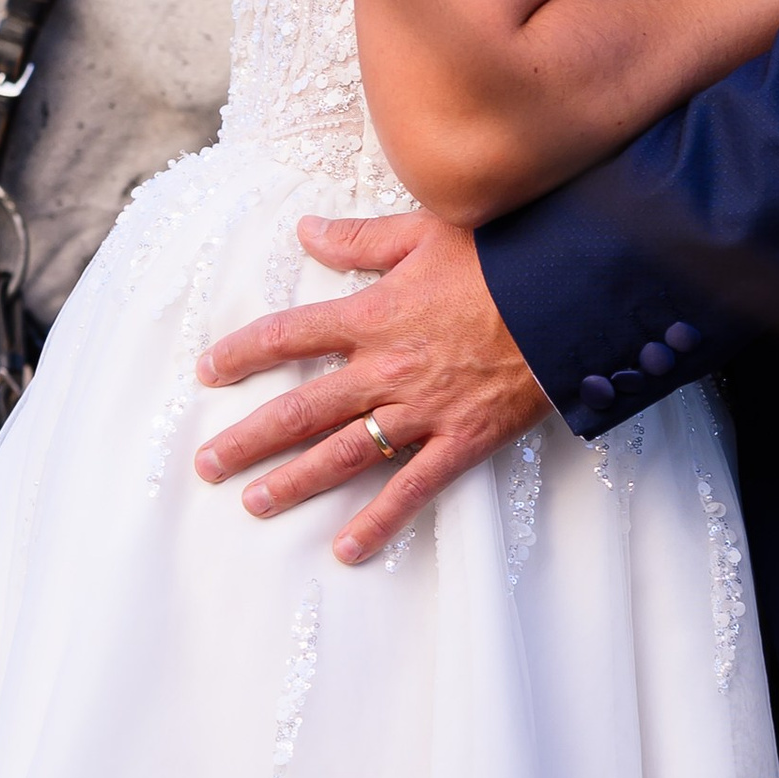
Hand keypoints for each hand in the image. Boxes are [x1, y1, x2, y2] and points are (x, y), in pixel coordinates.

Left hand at [193, 209, 548, 563]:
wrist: (572, 296)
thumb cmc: (502, 257)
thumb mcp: (425, 231)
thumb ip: (360, 238)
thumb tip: (305, 228)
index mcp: (373, 315)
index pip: (289, 336)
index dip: (242, 354)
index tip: (207, 372)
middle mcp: (386, 368)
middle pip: (301, 409)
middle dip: (248, 438)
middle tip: (207, 464)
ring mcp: (422, 410)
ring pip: (343, 453)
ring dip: (293, 481)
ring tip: (253, 503)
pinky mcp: (461, 441)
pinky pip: (412, 488)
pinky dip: (379, 520)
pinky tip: (346, 549)